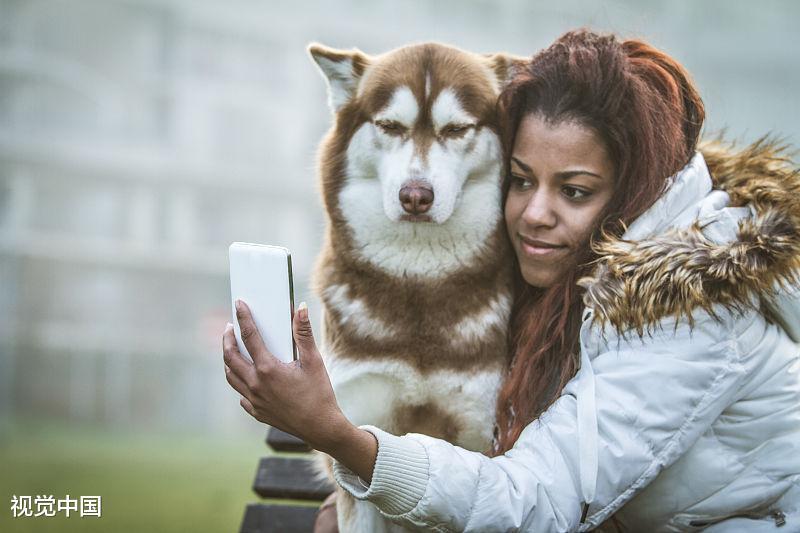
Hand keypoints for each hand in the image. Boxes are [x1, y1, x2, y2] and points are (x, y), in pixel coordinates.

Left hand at [222, 299, 349, 453]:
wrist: (320, 427)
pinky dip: (240, 381)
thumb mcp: (313, 361)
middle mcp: (255, 384)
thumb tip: (300, 308)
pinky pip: (241, 394)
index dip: (243, 318)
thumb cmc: (319, 393)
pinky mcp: (256, 412)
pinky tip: (247, 377)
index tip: (238, 304)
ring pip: (231, 376)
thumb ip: (303, 333)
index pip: (249, 336)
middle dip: (227, 339)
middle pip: (230, 357)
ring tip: (233, 350)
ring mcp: (254, 400)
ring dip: (229, 360)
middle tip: (230, 328)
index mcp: (267, 369)